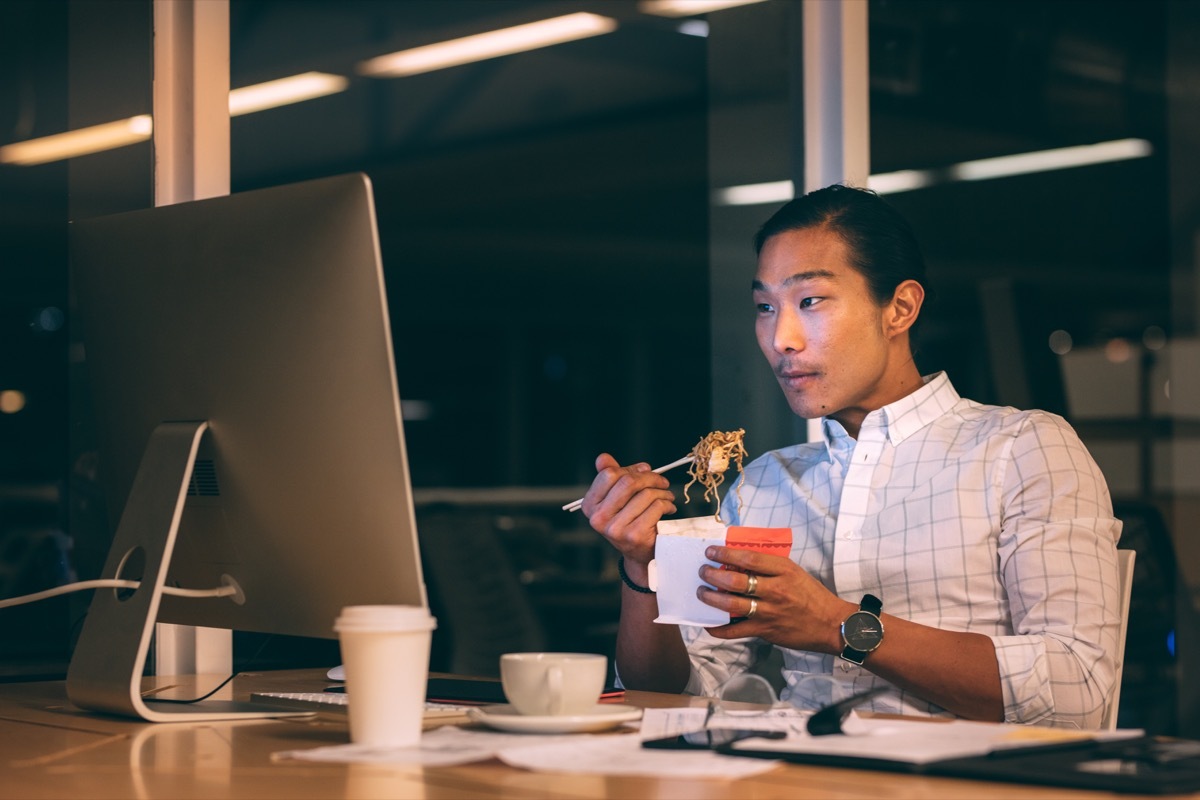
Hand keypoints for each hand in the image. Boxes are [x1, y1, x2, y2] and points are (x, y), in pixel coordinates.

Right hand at [581, 453, 676, 565]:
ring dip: (662, 492)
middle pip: (628, 482)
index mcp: (590, 505)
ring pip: (646, 494)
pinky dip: (667, 503)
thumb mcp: (615, 499)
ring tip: (667, 495)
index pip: (609, 474)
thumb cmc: (628, 520)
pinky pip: (656, 507)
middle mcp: (599, 518)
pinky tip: (668, 507)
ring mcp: (616, 528)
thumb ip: (609, 477)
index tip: (645, 470)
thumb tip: (603, 458)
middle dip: (650, 477)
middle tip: (662, 481)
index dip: (631, 469)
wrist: (638, 554)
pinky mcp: (634, 536)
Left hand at [697, 546, 853, 653]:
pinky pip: (736, 631)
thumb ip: (770, 567)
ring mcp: (769, 612)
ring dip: (711, 598)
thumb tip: (740, 561)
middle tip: (703, 571)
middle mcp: (775, 590)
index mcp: (783, 570)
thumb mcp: (795, 573)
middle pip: (735, 581)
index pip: (748, 559)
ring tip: (702, 592)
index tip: (711, 551)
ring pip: (731, 604)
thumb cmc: (812, 596)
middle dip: (713, 575)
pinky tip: (709, 624)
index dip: (725, 554)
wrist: (831, 624)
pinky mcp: (765, 630)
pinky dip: (719, 628)